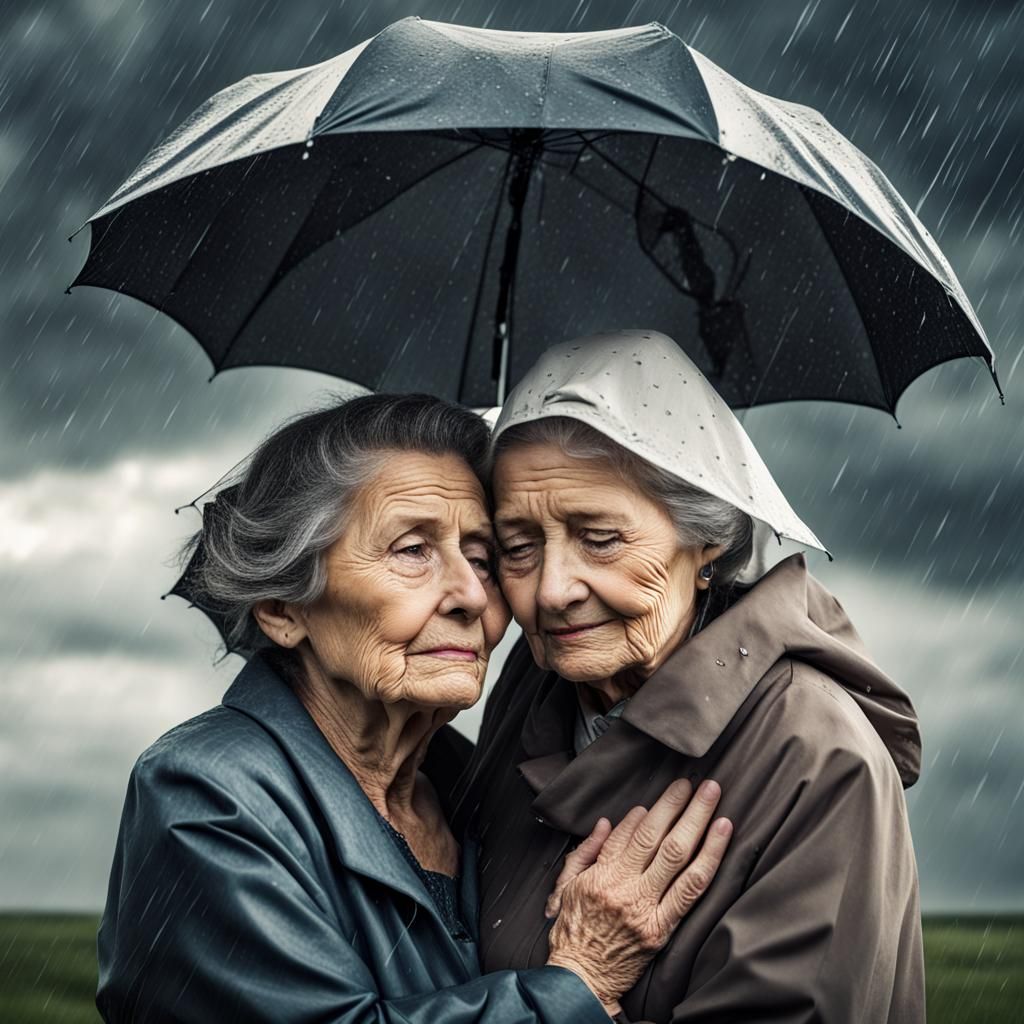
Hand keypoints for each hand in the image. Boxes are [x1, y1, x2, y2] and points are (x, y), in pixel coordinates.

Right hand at [544, 779, 731, 1015]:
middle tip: (692, 781)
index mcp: (600, 875)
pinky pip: (692, 888)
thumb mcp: (566, 887)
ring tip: (712, 794)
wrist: (581, 979)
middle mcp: (624, 887)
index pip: (625, 835)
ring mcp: (647, 908)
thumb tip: (606, 823)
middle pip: (656, 836)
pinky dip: (709, 857)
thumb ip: (584, 852)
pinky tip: (722, 834)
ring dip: (698, 819)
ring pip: (678, 854)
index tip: (654, 802)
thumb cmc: (572, 931)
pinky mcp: (664, 928)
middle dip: (675, 803)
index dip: (644, 815)